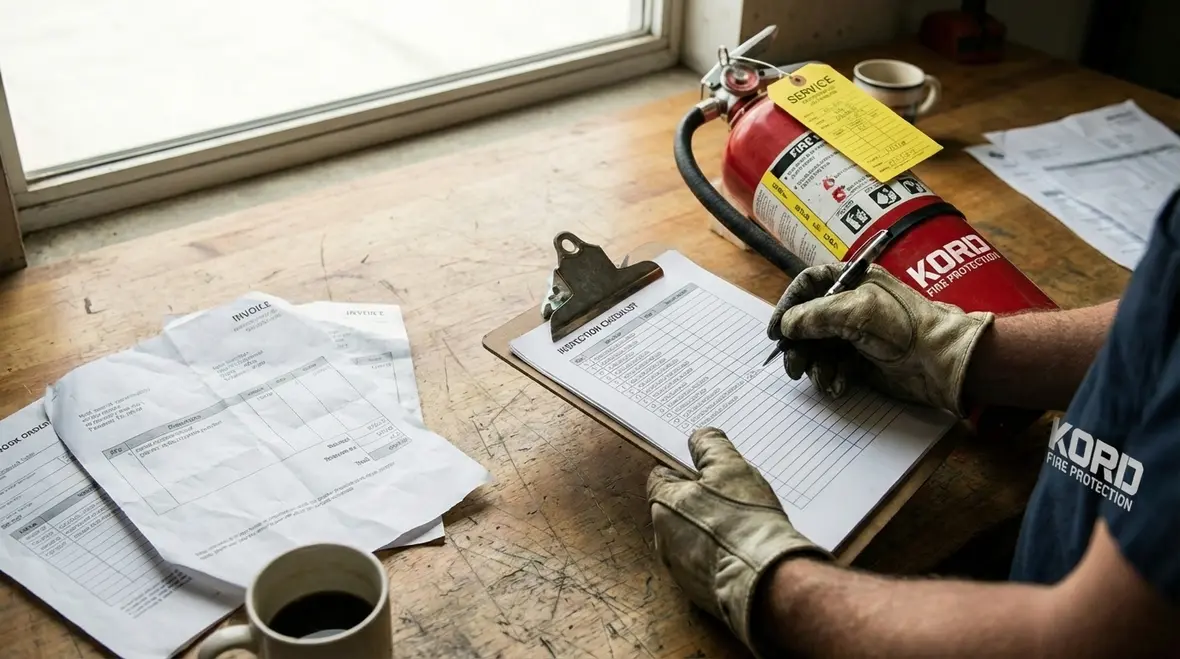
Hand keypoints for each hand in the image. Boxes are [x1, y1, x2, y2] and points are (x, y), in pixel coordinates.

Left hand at [647, 428, 826, 655]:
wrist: (765, 579)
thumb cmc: (745, 520)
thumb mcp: (730, 467)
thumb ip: (711, 446)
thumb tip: (699, 437)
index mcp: (663, 504)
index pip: (662, 476)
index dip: (686, 470)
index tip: (708, 471)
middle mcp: (662, 539)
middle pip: (677, 508)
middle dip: (700, 501)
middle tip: (732, 498)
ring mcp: (679, 569)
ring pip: (691, 538)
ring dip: (711, 529)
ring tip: (743, 526)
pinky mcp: (698, 592)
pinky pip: (706, 565)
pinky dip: (720, 556)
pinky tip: (744, 551)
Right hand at [768, 263, 993, 414]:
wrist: (940, 362)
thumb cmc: (904, 327)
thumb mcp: (856, 311)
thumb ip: (816, 315)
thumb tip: (788, 325)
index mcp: (852, 282)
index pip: (808, 285)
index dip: (789, 306)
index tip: (777, 332)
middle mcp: (851, 306)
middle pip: (808, 322)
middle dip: (799, 345)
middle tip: (794, 366)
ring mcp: (856, 334)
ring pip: (819, 348)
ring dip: (815, 366)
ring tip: (821, 380)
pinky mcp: (862, 360)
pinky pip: (834, 367)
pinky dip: (832, 377)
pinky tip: (838, 385)